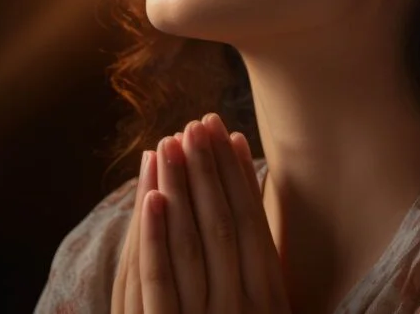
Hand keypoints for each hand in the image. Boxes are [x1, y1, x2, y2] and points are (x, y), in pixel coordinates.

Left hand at [112, 114, 290, 313]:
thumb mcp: (261, 304)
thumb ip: (256, 262)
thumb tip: (245, 185)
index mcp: (269, 296)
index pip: (253, 222)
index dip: (238, 175)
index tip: (227, 133)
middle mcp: (241, 306)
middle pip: (222, 224)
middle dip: (209, 170)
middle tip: (196, 124)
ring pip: (190, 243)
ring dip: (180, 188)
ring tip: (169, 143)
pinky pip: (158, 279)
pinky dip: (154, 235)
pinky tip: (150, 196)